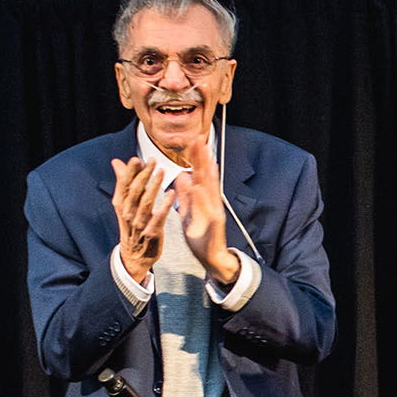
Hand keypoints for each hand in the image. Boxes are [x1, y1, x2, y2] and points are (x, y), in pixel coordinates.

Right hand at [111, 157, 173, 282]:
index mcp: (120, 204)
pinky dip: (165, 205)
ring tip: (162, 171)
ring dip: (154, 186)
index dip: (130, 172)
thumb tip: (116, 162)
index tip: (137, 159)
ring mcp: (140, 224)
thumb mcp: (124, 204)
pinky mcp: (152, 233)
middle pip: (135, 191)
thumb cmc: (132, 225)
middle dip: (144, 175)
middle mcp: (128, 213)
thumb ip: (123, 182)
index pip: (124, 184)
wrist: (134, 256)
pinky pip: (159, 217)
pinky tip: (171, 193)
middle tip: (153, 161)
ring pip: (146, 202)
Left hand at [173, 135, 241, 285]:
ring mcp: (214, 211)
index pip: (199, 174)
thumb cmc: (200, 237)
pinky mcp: (215, 223)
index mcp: (202, 199)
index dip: (196, 158)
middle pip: (206, 175)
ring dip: (207, 171)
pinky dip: (203, 197)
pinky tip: (199, 186)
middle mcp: (210, 202)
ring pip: (210, 187)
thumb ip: (184, 195)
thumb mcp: (187, 213)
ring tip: (203, 155)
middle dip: (202, 157)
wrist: (211, 257)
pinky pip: (208, 208)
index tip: (193, 141)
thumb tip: (181, 176)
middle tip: (199, 138)